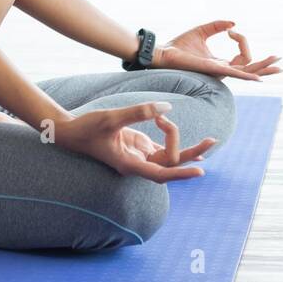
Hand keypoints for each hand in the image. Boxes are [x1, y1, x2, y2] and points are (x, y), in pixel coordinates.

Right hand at [55, 102, 215, 181]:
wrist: (70, 132)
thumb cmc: (87, 128)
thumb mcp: (112, 118)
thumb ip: (139, 112)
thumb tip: (166, 108)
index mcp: (129, 163)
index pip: (160, 173)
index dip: (180, 173)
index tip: (199, 171)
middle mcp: (136, 163)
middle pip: (169, 164)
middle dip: (190, 154)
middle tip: (212, 140)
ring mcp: (138, 156)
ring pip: (168, 157)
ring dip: (184, 147)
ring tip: (209, 140)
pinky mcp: (137, 147)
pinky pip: (162, 151)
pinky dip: (176, 145)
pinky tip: (195, 151)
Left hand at [151, 19, 282, 82]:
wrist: (164, 52)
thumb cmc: (180, 45)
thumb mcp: (202, 30)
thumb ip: (217, 26)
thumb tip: (233, 23)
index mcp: (221, 63)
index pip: (243, 54)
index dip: (242, 40)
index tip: (230, 30)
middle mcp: (223, 70)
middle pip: (250, 69)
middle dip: (266, 66)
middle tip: (281, 62)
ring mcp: (220, 71)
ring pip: (247, 72)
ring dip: (263, 68)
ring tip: (278, 64)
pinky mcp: (214, 70)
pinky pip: (235, 73)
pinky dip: (247, 75)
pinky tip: (258, 77)